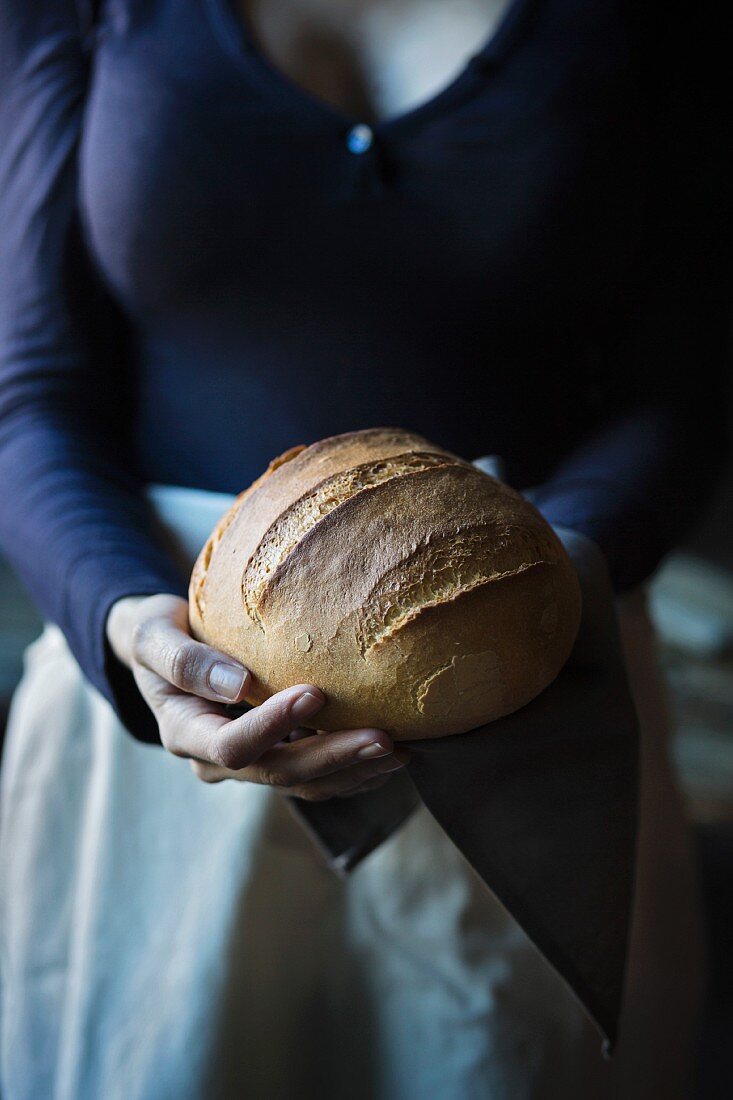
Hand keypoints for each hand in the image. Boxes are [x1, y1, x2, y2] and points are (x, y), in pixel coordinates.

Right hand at [106, 593, 409, 798]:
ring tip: (400, 751)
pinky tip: (391, 754)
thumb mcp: (153, 636)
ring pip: (304, 783)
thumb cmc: (158, 633)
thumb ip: (184, 660)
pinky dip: (354, 770)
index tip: (315, 692)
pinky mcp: (274, 756)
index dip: (274, 726)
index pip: (233, 746)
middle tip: (385, 738)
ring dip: (353, 771)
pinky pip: (316, 775)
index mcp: (185, 733)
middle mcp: (216, 760)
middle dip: (334, 758)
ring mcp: (248, 764)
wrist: (163, 649)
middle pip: (280, 773)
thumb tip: (238, 683)